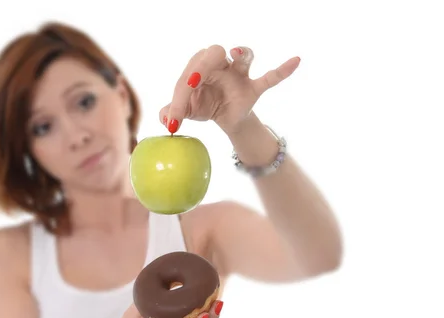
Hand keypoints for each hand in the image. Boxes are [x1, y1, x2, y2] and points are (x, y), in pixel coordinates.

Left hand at [159, 44, 299, 135]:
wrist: (225, 119)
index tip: (174, 121)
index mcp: (198, 68)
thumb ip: (171, 111)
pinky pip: (270, 77)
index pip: (187, 78)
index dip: (179, 99)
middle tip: (191, 84)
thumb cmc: (203, 106)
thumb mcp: (185, 111)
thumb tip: (165, 118)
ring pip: (243, 57)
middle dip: (200, 68)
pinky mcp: (254, 87)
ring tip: (236, 53)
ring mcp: (239, 74)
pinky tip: (295, 60)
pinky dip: (283, 70)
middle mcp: (219, 65)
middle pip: (211, 54)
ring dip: (241, 54)